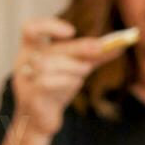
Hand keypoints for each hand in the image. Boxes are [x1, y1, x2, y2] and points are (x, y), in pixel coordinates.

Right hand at [11, 18, 125, 137]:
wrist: (42, 119)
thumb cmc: (56, 89)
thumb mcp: (76, 68)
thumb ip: (94, 56)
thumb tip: (120, 45)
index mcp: (32, 49)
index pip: (30, 28)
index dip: (48, 26)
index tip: (72, 31)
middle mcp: (24, 61)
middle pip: (51, 49)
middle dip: (78, 48)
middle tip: (100, 47)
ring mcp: (25, 79)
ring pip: (47, 64)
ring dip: (72, 66)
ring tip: (86, 70)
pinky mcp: (31, 97)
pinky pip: (46, 83)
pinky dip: (65, 80)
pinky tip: (76, 82)